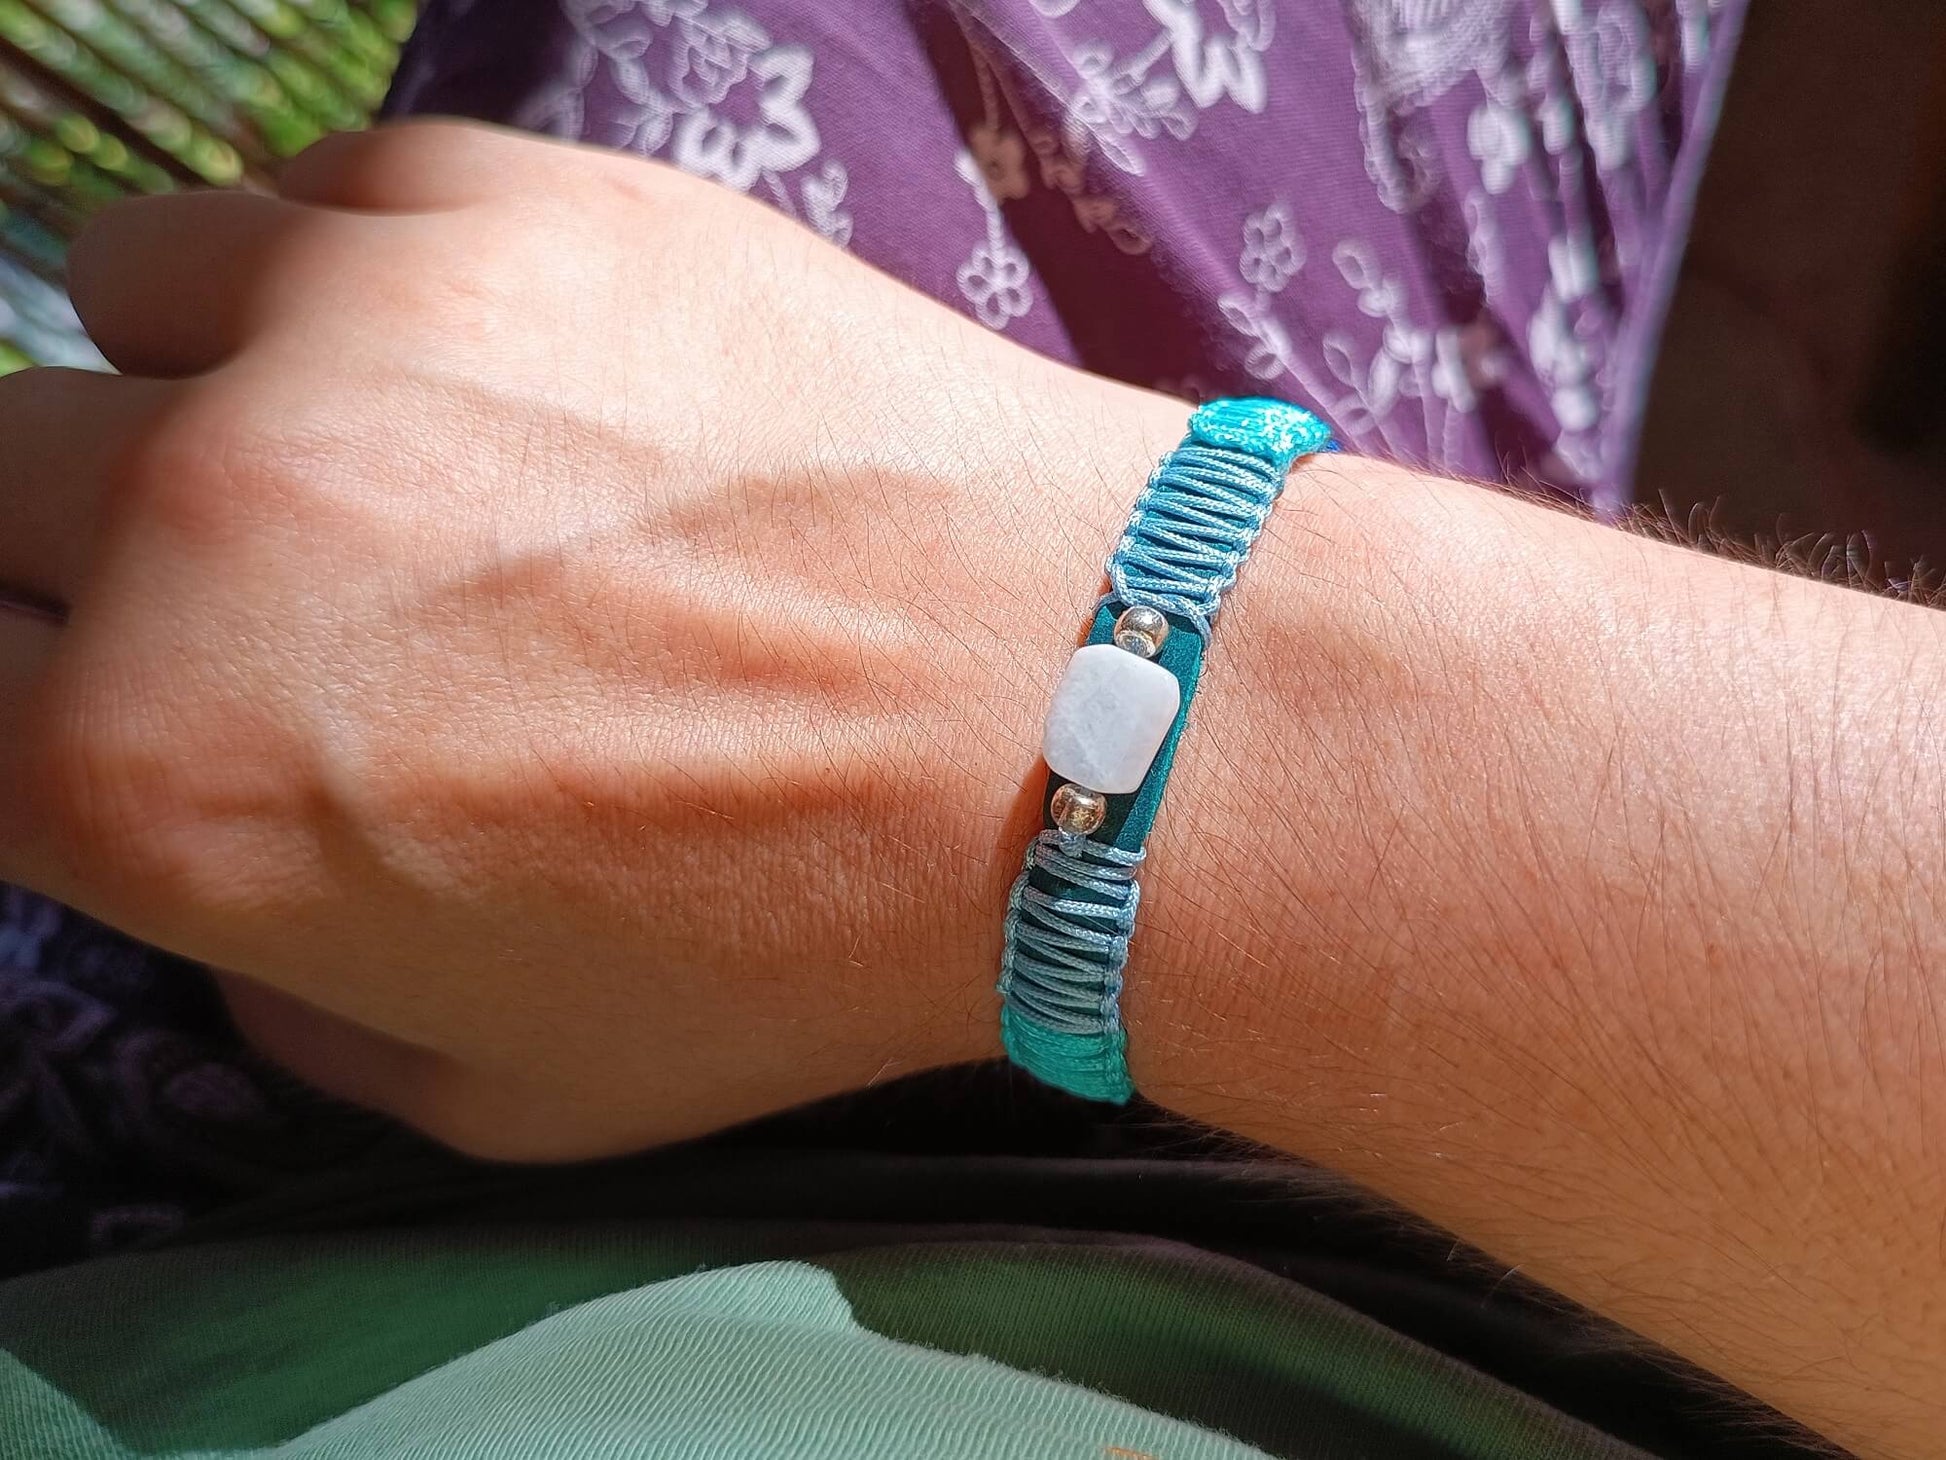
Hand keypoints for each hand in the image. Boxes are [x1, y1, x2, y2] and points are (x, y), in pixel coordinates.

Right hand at [0, 120, 1190, 1157]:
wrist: (1066, 717)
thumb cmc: (802, 936)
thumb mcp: (500, 1087)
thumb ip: (282, 998)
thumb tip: (226, 893)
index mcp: (158, 785)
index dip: (38, 707)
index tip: (118, 696)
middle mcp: (204, 526)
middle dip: (79, 552)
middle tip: (264, 591)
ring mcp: (353, 324)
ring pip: (130, 295)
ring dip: (211, 382)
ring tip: (395, 457)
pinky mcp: (506, 197)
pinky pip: (322, 195)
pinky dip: (366, 279)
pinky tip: (510, 365)